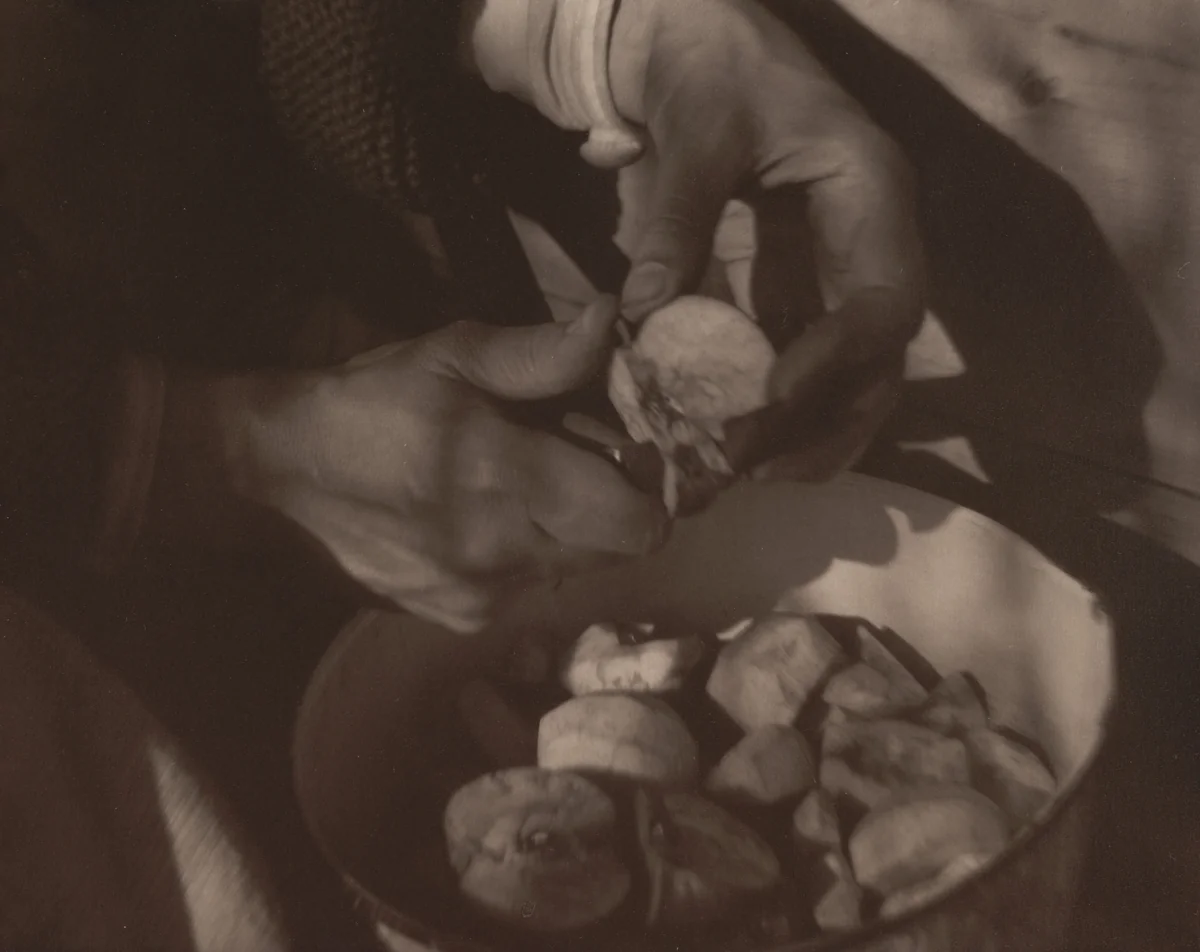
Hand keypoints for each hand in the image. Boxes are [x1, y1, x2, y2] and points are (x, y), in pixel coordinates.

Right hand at [157, 299, 665, 632]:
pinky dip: (521, 559)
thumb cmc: (368, 405)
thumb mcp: (447, 359)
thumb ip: (538, 354)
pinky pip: (523, 592)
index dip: (650, 492)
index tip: (629, 456)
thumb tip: (609, 320)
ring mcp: (479, 597)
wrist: (273, 480)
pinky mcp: (454, 620)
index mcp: (507, 478)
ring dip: (565, 535)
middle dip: (612, 510)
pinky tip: (479, 524)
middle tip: (576, 467)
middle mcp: (504, 553)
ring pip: (570, 571)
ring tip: (517, 492)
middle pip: (615, 552)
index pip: (636, 522)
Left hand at [610, 0, 924, 479]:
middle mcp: (868, 248)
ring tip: (739, 474)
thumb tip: (640, 314)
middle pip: (878, 361)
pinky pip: (793, 365)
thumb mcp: (700, 126)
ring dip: (800, 433)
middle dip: (822, 421)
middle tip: (750, 466)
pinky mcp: (794, 294)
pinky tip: (722, 442)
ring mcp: (833, 276)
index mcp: (873, 196)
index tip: (771, 399)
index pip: (885, 300)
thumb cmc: (716, 67)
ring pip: (845, 378)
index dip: (838, 359)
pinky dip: (765, 409)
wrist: (701, 47)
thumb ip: (677, 217)